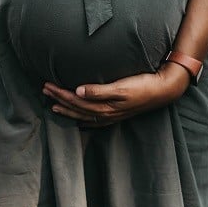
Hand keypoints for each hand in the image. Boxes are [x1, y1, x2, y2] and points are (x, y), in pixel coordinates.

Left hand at [42, 61, 190, 127]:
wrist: (163, 90)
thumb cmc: (142, 85)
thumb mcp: (121, 86)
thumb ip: (99, 90)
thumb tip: (78, 91)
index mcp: (104, 106)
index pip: (75, 101)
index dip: (60, 94)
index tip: (47, 85)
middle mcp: (106, 113)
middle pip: (76, 108)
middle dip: (59, 99)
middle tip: (44, 90)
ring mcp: (112, 115)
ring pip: (83, 114)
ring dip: (68, 109)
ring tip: (54, 104)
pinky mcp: (117, 113)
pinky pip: (95, 120)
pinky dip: (84, 119)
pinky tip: (80, 120)